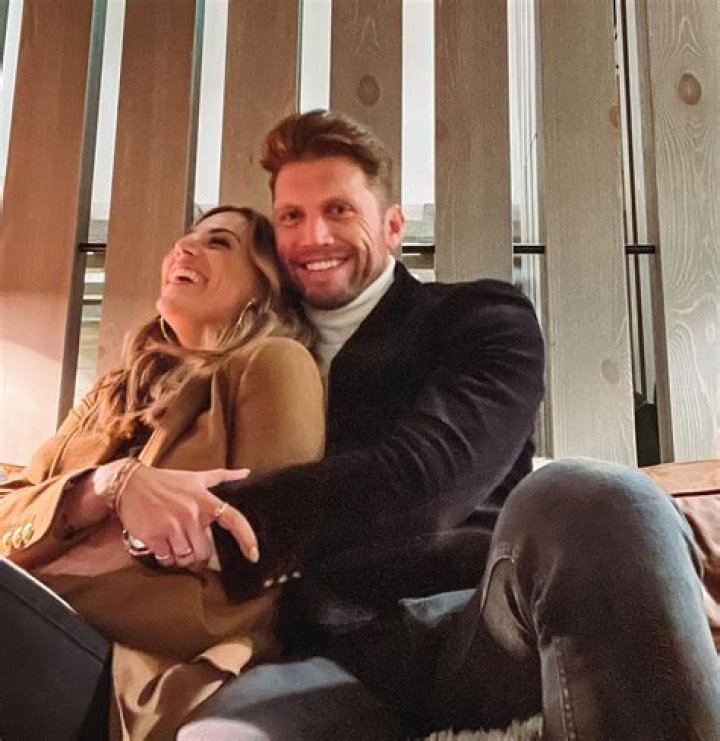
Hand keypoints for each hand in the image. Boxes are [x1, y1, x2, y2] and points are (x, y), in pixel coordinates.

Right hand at [93, 462, 258, 567]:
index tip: (254, 555)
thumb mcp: (196, 477)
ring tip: (175, 542)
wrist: (131, 483)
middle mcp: (192, 514)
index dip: (247, 538)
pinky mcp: (154, 536)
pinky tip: (163, 545)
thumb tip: (246, 472)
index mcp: (205, 500)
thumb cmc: (166, 481)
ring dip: (181, 556)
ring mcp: (173, 526)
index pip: (234, 519)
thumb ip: (223, 476)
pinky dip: (166, 557)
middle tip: (190, 544)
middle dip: (198, 553)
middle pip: (205, 551)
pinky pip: (167, 559)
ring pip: (186, 558)